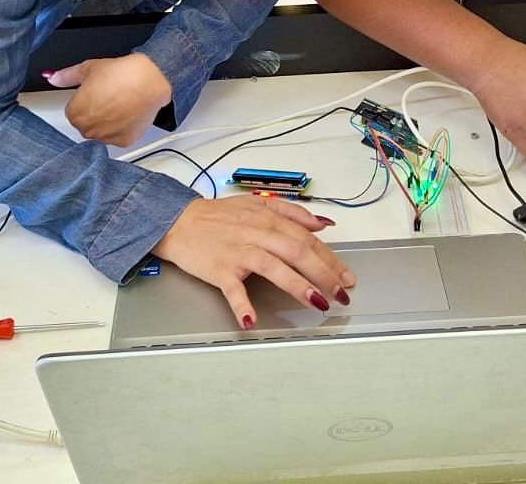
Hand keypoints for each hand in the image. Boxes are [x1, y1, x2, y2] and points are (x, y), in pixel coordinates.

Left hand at [45, 53, 171, 146]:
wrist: (149, 80)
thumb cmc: (121, 74)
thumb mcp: (89, 68)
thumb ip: (67, 75)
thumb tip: (53, 78)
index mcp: (75, 113)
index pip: (75, 111)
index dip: (86, 100)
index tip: (96, 93)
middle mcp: (88, 130)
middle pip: (87, 124)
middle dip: (95, 113)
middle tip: (109, 97)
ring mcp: (106, 137)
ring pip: (102, 132)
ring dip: (108, 123)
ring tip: (119, 104)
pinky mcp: (124, 141)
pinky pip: (118, 137)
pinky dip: (122, 128)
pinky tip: (127, 113)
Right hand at [153, 195, 357, 328]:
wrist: (179, 221)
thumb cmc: (219, 217)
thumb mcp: (257, 205)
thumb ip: (291, 212)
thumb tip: (322, 223)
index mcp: (269, 219)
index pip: (307, 239)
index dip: (330, 259)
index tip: (346, 278)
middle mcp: (257, 233)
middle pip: (297, 252)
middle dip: (323, 274)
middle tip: (340, 294)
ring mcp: (238, 252)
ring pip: (272, 266)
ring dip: (296, 285)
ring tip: (316, 302)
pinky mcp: (219, 269)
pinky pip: (232, 288)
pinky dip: (242, 304)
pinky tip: (252, 320)